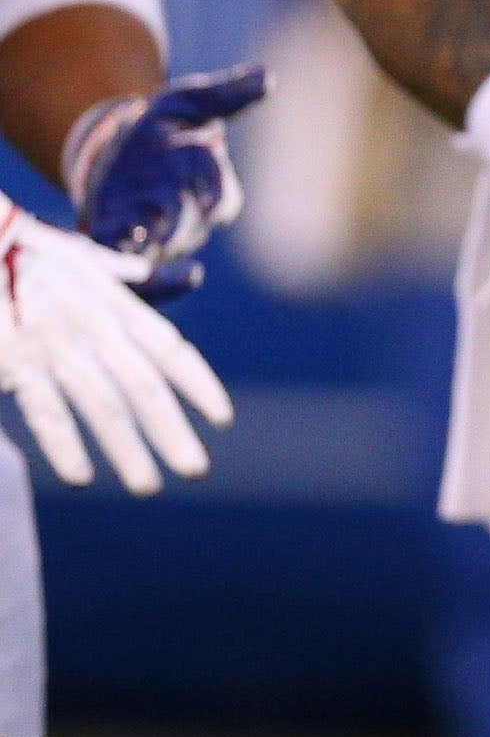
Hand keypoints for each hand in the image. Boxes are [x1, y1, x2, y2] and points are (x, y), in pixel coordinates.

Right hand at [0, 204, 229, 493]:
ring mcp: (56, 347)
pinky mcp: (16, 361)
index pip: (170, 350)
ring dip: (127, 450)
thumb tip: (150, 272)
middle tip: (195, 469)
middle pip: (145, 388)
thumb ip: (119, 272)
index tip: (222, 419)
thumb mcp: (82, 254)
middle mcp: (95, 328)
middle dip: (171, 432)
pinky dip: (64, 444)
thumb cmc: (28, 250)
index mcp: (116, 305)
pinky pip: (45, 410)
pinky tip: (81, 476)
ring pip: (103, 405)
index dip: (198, 385)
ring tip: (148, 486)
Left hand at [63, 62, 263, 293]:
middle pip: (190, 227)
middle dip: (176, 223)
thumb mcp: (184, 101)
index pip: (221, 197)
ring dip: (150, 247)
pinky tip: (123, 271)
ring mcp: (156, 235)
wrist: (113, 152)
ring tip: (138, 239)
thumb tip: (265, 77)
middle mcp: (189, 214)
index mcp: (207, 182)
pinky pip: (138, 278)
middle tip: (160, 219)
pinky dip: (143, 283)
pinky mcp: (122, 247)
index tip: (209, 200)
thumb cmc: (158, 126)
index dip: (215, 194)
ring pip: (162, 250)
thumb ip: (225, 94)